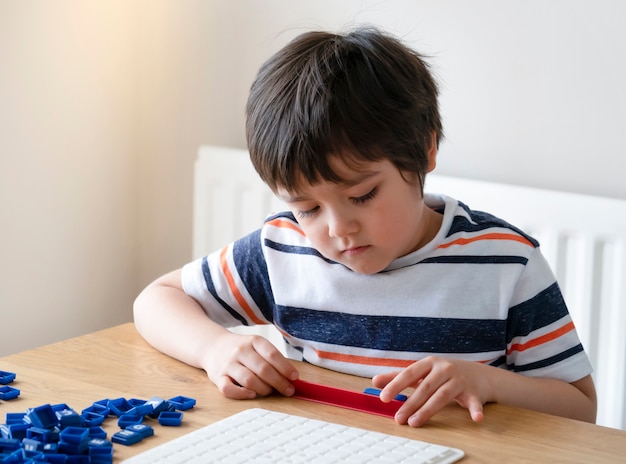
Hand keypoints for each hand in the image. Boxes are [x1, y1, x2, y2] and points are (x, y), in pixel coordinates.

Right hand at [202, 331, 298, 399]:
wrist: (213, 345)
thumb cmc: (241, 349)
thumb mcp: (256, 345)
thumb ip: (272, 358)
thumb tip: (291, 377)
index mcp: (253, 341)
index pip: (272, 355)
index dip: (285, 368)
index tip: (294, 377)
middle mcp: (240, 351)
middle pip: (263, 369)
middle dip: (279, 382)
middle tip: (288, 390)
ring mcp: (228, 364)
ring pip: (248, 380)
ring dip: (264, 389)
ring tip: (270, 391)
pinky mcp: (217, 377)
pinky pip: (228, 389)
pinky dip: (242, 394)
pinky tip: (252, 394)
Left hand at [372, 356, 490, 426]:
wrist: (480, 374)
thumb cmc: (445, 373)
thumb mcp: (423, 371)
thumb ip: (399, 376)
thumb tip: (375, 381)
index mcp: (429, 363)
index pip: (410, 373)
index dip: (396, 385)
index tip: (384, 397)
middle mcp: (445, 369)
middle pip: (425, 387)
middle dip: (410, 403)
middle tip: (398, 418)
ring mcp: (460, 380)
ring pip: (443, 396)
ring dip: (428, 410)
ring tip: (414, 422)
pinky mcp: (474, 393)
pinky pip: (474, 402)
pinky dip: (475, 410)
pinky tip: (475, 418)